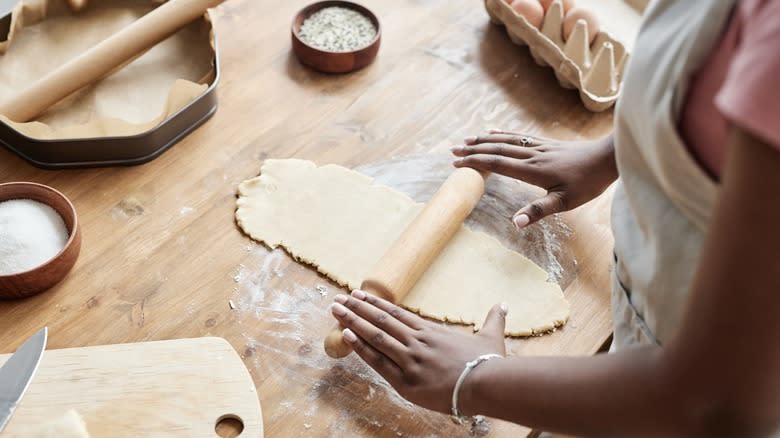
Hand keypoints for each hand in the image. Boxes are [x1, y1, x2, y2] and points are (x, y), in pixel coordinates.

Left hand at [330, 290, 507, 413]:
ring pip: (375, 336)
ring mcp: (410, 359)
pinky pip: (378, 361)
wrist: (488, 384)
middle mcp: (417, 341)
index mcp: (432, 332)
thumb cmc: (490, 363)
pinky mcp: (406, 380)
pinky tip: (345, 336)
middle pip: (380, 320)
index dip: (376, 304)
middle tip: (338, 298)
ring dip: (352, 322)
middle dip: (357, 308)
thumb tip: (503, 304)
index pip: (397, 313)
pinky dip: (360, 347)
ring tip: (335, 310)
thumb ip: (493, 319)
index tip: (359, 294)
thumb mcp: (492, 337)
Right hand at [452, 131, 616, 227]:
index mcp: (533, 171)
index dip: (476, 163)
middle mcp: (532, 155)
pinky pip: (518, 136)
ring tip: (467, 140)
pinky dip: (503, 134)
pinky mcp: (546, 144)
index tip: (457, 164)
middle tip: (453, 151)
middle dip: (473, 150)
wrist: (607, 158)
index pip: (497, 164)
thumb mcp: (565, 202)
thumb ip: (538, 211)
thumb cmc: (587, 183)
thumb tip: (515, 223)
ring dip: (484, 140)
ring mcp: (539, 147)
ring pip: (506, 140)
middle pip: (497, 149)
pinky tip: (494, 132)